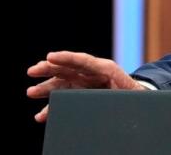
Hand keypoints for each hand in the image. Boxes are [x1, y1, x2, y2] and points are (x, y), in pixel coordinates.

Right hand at [26, 51, 143, 122]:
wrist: (139, 99)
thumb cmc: (136, 95)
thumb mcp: (132, 94)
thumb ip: (120, 94)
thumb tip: (110, 99)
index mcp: (107, 69)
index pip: (84, 61)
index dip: (66, 58)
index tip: (50, 56)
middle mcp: (93, 74)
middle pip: (69, 68)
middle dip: (50, 69)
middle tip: (32, 71)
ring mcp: (85, 83)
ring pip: (62, 83)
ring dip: (46, 88)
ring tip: (30, 92)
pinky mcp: (82, 93)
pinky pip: (64, 97)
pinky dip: (53, 106)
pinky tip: (42, 115)